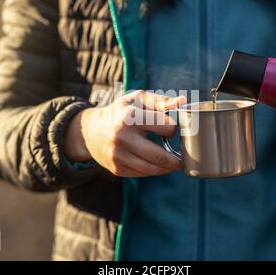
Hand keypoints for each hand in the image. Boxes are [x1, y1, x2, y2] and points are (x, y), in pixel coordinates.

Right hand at [65, 90, 185, 176]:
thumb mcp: (137, 100)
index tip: (172, 128)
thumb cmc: (121, 112)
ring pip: (152, 169)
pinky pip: (142, 173)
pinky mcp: (117, 169)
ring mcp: (118, 156)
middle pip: (160, 156)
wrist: (90, 131)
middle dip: (177, 160)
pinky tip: (158, 165)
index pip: (166, 128)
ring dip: (168, 168)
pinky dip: (154, 170)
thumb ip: (160, 101)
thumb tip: (182, 101)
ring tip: (175, 164)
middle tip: (185, 158)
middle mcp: (122, 138)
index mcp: (130, 117)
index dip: (173, 128)